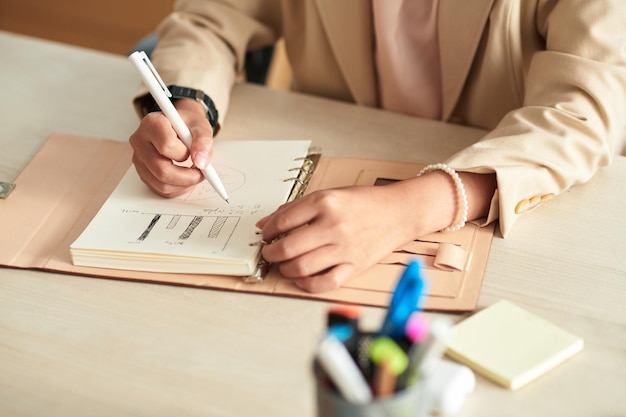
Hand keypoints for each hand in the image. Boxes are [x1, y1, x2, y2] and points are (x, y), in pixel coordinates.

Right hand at [129, 98, 213, 197]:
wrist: (179, 127)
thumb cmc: (188, 125)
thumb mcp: (200, 126)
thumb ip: (203, 141)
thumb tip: (201, 162)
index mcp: (152, 123)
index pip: (166, 145)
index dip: (185, 154)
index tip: (195, 152)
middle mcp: (140, 141)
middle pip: (161, 169)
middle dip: (187, 177)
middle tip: (201, 173)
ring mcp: (139, 159)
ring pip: (161, 184)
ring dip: (183, 185)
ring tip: (194, 175)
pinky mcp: (142, 172)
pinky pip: (160, 190)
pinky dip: (177, 189)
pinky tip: (185, 179)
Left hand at [256, 183, 421, 292]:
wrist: (398, 212)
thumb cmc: (364, 203)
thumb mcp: (329, 195)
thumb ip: (296, 208)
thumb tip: (266, 223)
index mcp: (325, 203)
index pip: (282, 221)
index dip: (267, 231)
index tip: (266, 235)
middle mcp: (334, 226)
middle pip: (287, 248)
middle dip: (270, 253)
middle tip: (269, 252)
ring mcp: (344, 249)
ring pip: (300, 268)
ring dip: (285, 269)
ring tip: (284, 264)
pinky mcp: (354, 267)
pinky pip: (323, 283)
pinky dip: (306, 284)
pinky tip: (302, 277)